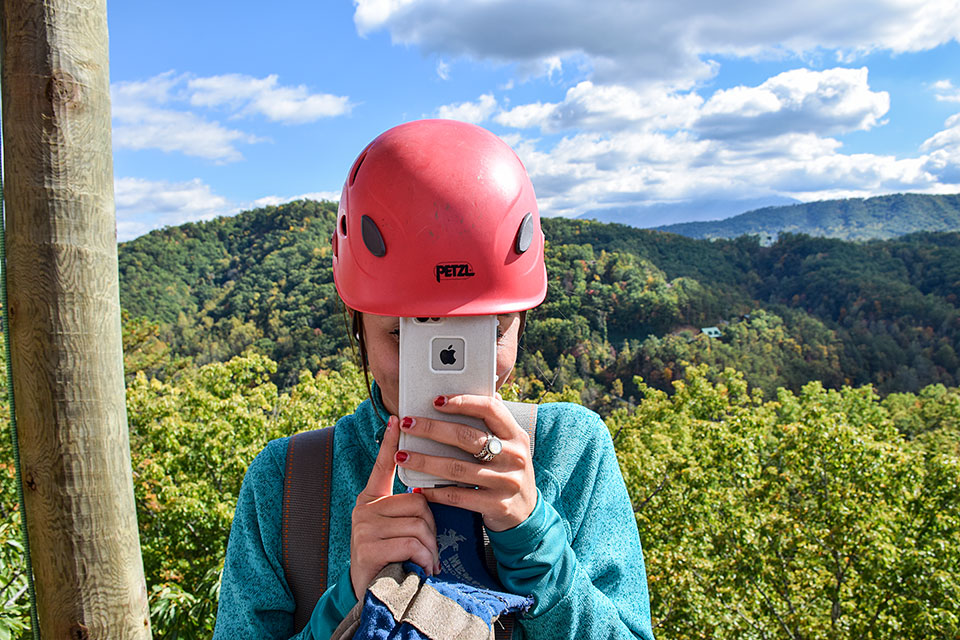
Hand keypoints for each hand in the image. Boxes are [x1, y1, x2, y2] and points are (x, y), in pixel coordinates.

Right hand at [350, 415, 439, 598]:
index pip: (382, 466)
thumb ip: (407, 510)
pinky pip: (411, 543)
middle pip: (416, 501)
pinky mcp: (367, 546)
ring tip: (427, 561)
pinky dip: (424, 557)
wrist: (372, 596)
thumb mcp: (398, 530)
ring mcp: (363, 527)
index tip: (396, 418)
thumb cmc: (392, 559)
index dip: (390, 443)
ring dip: (430, 547)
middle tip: (431, 548)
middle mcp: (364, 508)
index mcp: (372, 499)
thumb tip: (427, 494)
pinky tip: (424, 568)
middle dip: (431, 527)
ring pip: (417, 523)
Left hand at [395, 395, 536, 531]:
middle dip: (432, 429)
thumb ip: (496, 423)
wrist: (525, 513)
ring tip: (402, 456)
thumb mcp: (510, 445)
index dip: (462, 401)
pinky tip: (419, 487)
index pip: (490, 409)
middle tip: (407, 424)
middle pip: (467, 437)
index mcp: (516, 435)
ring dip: (425, 461)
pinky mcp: (496, 505)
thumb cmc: (508, 471)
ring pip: (457, 468)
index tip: (436, 400)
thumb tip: (489, 391)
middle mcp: (514, 456)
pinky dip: (435, 491)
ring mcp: (506, 481)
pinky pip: (459, 496)